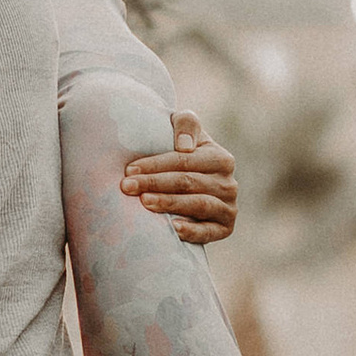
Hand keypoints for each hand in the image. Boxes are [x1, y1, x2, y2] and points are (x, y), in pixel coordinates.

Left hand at [123, 109, 235, 245]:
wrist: (189, 185)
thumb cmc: (180, 155)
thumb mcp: (184, 131)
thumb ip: (186, 123)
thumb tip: (185, 146)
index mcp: (221, 158)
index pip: (184, 160)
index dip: (155, 164)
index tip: (129, 170)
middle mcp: (228, 183)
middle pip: (188, 182)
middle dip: (155, 183)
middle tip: (127, 187)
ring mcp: (228, 207)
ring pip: (199, 204)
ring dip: (170, 203)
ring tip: (144, 202)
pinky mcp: (225, 229)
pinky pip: (209, 232)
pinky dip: (192, 231)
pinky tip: (172, 228)